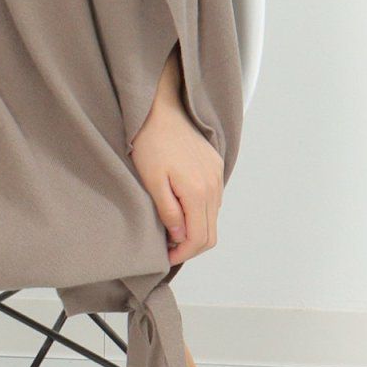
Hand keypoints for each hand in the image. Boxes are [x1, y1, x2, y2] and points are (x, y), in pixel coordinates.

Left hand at [130, 101, 223, 265]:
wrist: (160, 110)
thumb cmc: (150, 143)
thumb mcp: (152, 181)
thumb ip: (169, 212)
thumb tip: (179, 237)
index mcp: (198, 192)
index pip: (199, 238)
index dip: (182, 253)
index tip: (164, 257)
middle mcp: (214, 186)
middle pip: (211, 233)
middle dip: (190, 246)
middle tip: (167, 249)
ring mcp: (217, 176)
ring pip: (213, 218)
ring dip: (195, 230)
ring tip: (170, 230)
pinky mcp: (215, 167)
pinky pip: (213, 201)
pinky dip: (200, 214)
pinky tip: (180, 210)